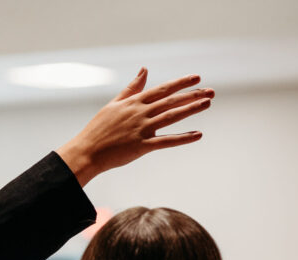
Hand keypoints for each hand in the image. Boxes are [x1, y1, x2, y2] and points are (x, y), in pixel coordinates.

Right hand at [57, 68, 213, 185]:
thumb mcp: (114, 104)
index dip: (181, 83)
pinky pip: (166, 141)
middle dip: (192, 95)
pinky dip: (183, 138)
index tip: (197, 78)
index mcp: (134, 102)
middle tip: (211, 91)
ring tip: (207, 103)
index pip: (162, 89)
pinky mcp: (141, 146)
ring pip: (171, 116)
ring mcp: (141, 129)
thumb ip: (132, 88)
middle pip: (171, 101)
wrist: (86, 152)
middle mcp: (140, 113)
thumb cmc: (98, 129)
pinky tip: (197, 134)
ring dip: (191, 109)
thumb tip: (144, 70)